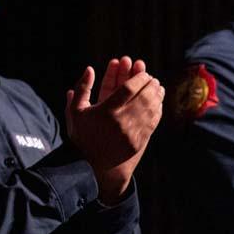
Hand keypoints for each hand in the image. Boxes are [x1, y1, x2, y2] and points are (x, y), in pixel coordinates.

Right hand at [66, 56, 163, 202]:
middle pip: (143, 96)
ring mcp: (133, 132)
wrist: (90, 164)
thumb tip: (90, 69)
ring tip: (157, 86)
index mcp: (106, 111)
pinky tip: (157, 101)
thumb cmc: (81, 135)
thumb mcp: (75, 111)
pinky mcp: (140, 140)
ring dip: (156, 94)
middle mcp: (122, 121)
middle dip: (149, 83)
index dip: (137, 77)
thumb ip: (82, 88)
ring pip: (151, 108)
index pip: (128, 88)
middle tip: (151, 76)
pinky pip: (153, 121)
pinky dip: (157, 109)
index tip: (141, 70)